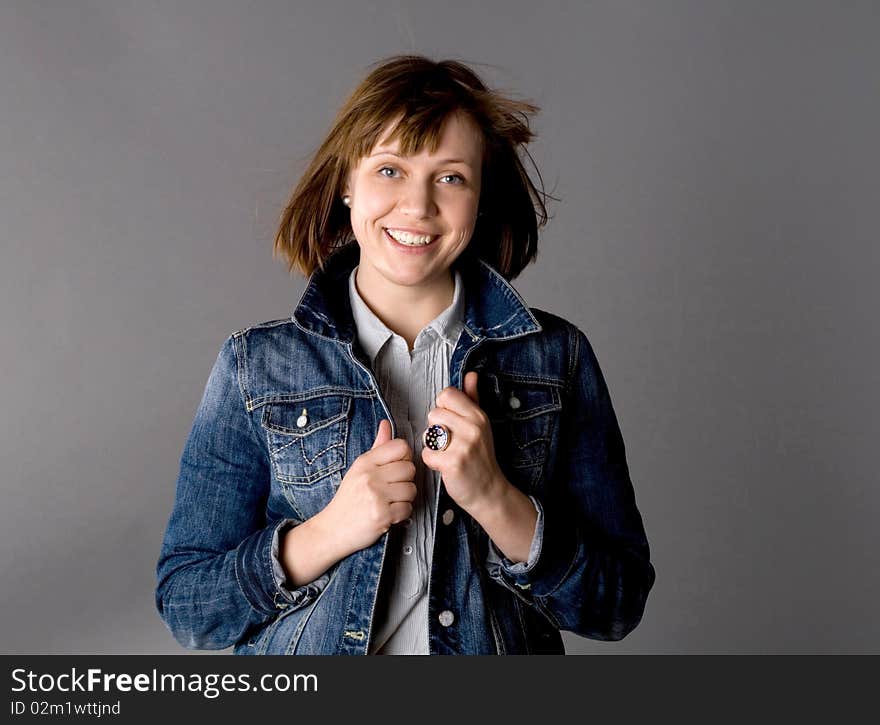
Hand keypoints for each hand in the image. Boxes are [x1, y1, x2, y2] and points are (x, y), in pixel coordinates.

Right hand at [319, 419, 415, 554]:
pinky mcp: (383, 515)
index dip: (404, 457)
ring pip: (412, 490)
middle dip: (405, 480)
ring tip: (390, 501)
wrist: (333, 529)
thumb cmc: (348, 499)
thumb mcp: (359, 469)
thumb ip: (377, 448)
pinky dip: (402, 513)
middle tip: (392, 488)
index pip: (400, 446)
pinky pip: (408, 509)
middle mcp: (370, 477)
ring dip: (405, 498)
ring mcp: (376, 496)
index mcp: (365, 462)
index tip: (397, 467)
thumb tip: (386, 425)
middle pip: (410, 468)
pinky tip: (389, 513)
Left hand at [421, 371, 505, 512]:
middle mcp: (473, 427)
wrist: (489, 491)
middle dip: (435, 429)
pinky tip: (444, 466)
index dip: (443, 408)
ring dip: (432, 446)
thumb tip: (471, 374)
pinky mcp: (453, 463)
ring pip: (428, 434)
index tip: (451, 423)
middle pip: (433, 413)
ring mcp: (464, 445)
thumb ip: (473, 398)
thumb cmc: (481, 457)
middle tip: (449, 443)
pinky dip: (432, 462)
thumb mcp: (481, 425)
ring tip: (447, 454)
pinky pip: (427, 454)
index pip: (446, 394)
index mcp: (478, 415)